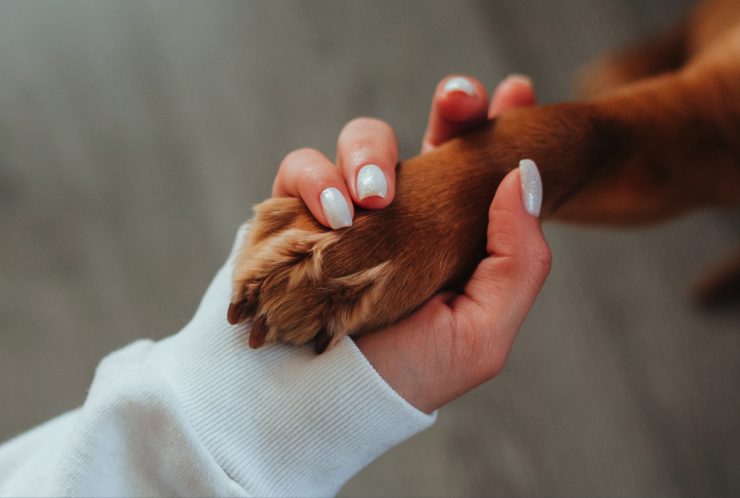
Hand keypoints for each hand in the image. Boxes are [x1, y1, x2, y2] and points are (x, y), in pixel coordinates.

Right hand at [273, 74, 548, 412]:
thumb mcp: (481, 333)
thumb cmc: (402, 376)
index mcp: (450, 235)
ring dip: (368, 152)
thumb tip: (525, 175)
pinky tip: (332, 214)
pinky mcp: (295, 214)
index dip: (498, 124)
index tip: (517, 92)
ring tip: (370, 199)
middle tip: (460, 99)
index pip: (479, 168)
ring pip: (361, 140)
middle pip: (428, 135)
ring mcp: (347, 210)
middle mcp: (402, 215)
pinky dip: (314, 180)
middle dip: (451, 106)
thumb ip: (517, 260)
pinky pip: (300, 168)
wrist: (316, 407)